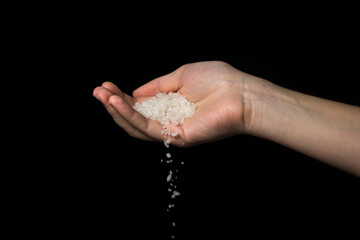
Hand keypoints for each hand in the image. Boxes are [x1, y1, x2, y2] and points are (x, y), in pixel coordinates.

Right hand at [93, 61, 248, 146]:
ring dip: (117, 111)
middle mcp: (170, 120)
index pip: (141, 106)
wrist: (241, 94)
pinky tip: (116, 103)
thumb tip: (136, 92)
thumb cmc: (217, 81)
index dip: (123, 97)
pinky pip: (147, 128)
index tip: (107, 85)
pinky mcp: (176, 137)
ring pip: (137, 126)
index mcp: (171, 106)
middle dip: (114, 105)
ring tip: (101, 96)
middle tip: (97, 91)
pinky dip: (130, 116)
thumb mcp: (180, 76)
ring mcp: (172, 131)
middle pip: (135, 118)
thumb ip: (157, 86)